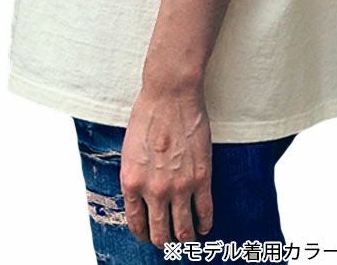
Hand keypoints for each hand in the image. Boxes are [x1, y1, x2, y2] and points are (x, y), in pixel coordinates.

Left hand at [120, 83, 213, 248]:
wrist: (170, 95)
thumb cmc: (148, 114)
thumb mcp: (130, 149)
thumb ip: (136, 175)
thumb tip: (142, 194)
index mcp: (131, 183)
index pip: (136, 223)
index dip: (144, 233)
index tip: (149, 234)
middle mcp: (154, 191)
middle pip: (160, 233)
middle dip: (164, 241)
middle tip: (168, 241)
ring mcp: (179, 187)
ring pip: (183, 230)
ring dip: (185, 238)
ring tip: (187, 238)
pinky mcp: (201, 178)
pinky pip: (205, 212)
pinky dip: (205, 223)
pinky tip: (204, 226)